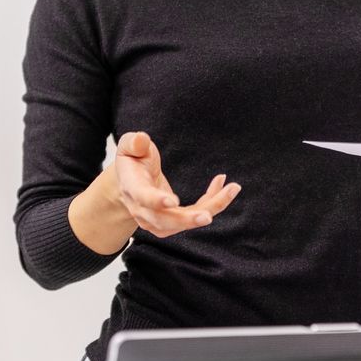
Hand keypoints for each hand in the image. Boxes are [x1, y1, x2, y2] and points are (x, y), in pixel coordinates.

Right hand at [112, 132, 239, 238]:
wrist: (131, 184)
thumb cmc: (132, 161)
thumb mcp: (129, 147)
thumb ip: (134, 143)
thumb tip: (141, 138)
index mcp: (132, 188)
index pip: (142, 197)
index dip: (156, 201)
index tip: (173, 201)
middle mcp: (143, 210)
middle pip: (164, 220)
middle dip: (187, 219)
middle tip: (208, 216)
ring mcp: (157, 220)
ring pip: (184, 222)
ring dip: (210, 208)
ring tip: (232, 189)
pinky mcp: (173, 221)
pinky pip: (195, 215)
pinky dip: (212, 202)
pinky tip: (223, 184)